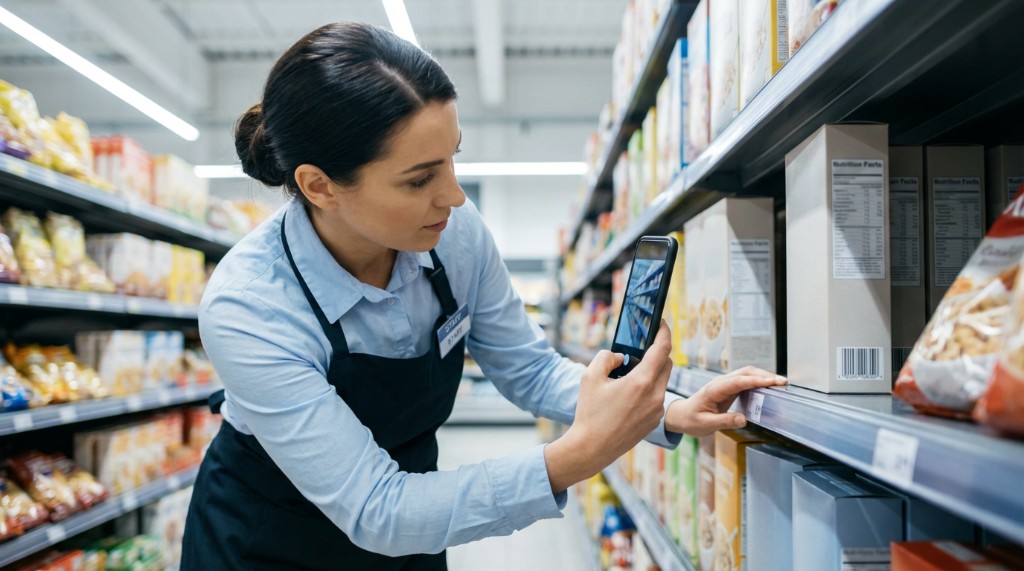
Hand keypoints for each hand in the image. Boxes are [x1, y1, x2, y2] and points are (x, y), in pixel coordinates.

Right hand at [545, 321, 672, 492]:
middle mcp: (655, 395)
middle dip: (658, 353)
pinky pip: (657, 397)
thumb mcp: (590, 377)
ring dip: (653, 372)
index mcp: (641, 382)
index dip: (664, 332)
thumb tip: (620, 357)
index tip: (662, 323)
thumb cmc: (589, 412)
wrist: (592, 447)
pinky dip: (649, 389)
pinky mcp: (654, 421)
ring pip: (663, 381)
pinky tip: (630, 394)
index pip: (662, 349)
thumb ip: (606, 358)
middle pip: (667, 364)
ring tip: (632, 373)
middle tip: (643, 348)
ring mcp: (657, 410)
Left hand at [665, 366, 786, 436]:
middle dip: (765, 375)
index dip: (757, 381)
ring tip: (780, 384)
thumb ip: (725, 421)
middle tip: (783, 383)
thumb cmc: (692, 420)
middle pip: (745, 372)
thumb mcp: (706, 424)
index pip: (739, 381)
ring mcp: (725, 384)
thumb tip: (744, 419)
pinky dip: (758, 381)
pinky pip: (745, 381)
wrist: (682, 416)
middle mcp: (720, 383)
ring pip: (747, 374)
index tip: (773, 382)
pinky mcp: (729, 388)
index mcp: (715, 390)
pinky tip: (769, 387)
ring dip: (763, 376)